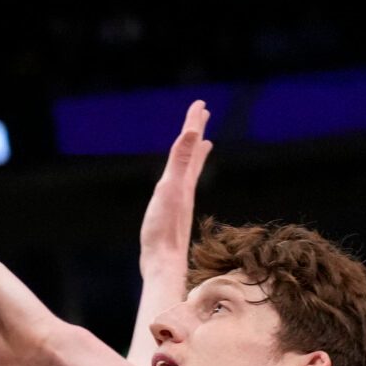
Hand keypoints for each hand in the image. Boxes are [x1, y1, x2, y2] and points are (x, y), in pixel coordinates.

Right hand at [138, 100, 210, 270]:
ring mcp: (180, 200)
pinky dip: (185, 175)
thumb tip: (195, 133)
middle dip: (197, 133)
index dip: (194, 124)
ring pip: (190, 169)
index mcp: (184, 179)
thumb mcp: (171, 188)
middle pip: (194, 154)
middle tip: (202, 114)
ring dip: (195, 153)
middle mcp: (185, 187)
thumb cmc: (163, 228)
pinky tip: (183, 181)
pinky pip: (182, 185)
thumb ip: (181, 161)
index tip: (200, 104)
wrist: (163, 261)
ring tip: (203, 143)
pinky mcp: (173, 213)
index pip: (191, 145)